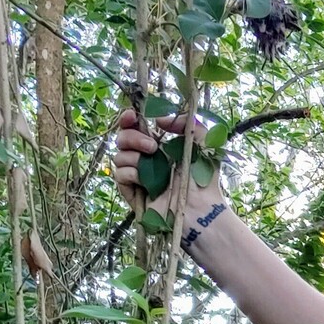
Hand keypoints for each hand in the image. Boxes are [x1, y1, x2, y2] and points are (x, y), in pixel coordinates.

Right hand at [110, 107, 228, 233]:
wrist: (202, 208)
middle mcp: (144, 160)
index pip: (133, 128)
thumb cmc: (205, 179)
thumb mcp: (205, 143)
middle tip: (153, 147)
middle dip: (132, 137)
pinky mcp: (133, 193)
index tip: (132, 115)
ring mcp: (137, 176)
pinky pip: (119, 174)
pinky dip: (130, 172)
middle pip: (122, 139)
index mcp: (157, 146)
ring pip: (118, 156)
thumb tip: (158, 120)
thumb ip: (188, 123)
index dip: (128, 119)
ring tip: (153, 162)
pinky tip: (144, 179)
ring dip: (133, 155)